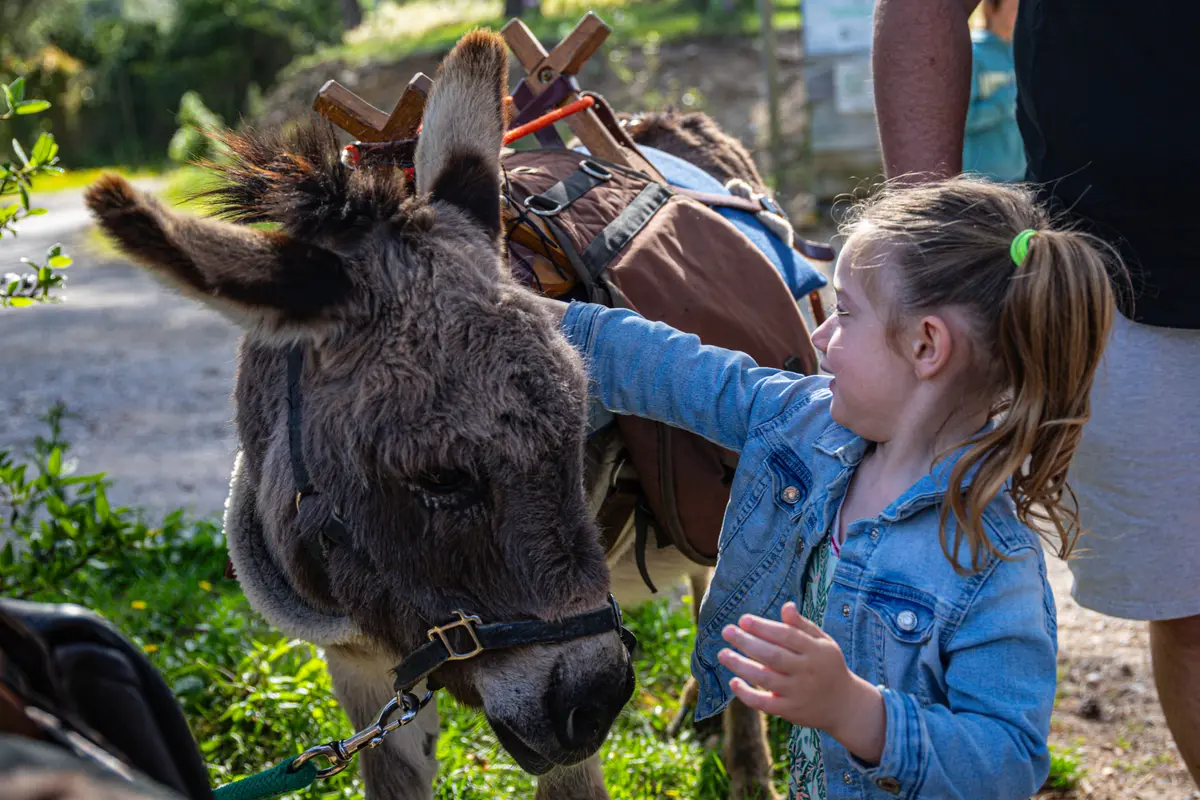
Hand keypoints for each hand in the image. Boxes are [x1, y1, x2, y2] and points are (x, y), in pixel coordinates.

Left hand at [719, 601, 885, 762]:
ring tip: (722, 654)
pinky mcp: (790, 711)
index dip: (763, 627)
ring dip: (741, 666)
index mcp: (816, 651)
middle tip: (727, 631)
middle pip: (772, 656)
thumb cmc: (828, 666)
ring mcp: (798, 693)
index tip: (743, 620)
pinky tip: (734, 682)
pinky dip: (747, 694)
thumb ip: (803, 626)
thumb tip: (786, 606)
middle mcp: (807, 671)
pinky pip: (764, 704)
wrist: (845, 705)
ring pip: (765, 679)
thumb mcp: (823, 642)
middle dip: (746, 642)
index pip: (786, 636)